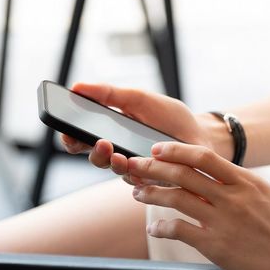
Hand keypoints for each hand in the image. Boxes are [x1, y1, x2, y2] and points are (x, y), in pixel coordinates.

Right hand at [60, 83, 233, 180]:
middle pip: (94, 158)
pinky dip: (139, 174)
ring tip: (118, 155)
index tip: (68, 132)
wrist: (201, 133)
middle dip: (93, 152)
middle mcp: (118, 153)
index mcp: (110, 132)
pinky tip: (141, 168)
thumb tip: (76, 86)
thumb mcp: (138, 99)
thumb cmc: (168, 116)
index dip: (69, 138)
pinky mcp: (152, 182)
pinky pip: (140, 182)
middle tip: (100, 143)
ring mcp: (134, 169)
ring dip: (113, 164)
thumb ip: (109, 94)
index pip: (81, 139)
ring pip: (115, 171)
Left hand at [127, 141, 269, 269]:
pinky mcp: (216, 246)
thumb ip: (236, 184)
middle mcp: (233, 197)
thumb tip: (206, 173)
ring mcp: (224, 221)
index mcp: (246, 181)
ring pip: (176, 197)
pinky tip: (153, 228)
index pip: (204, 156)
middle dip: (153, 168)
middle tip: (135, 167)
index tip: (157, 150)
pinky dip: (161, 227)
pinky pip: (179, 230)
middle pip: (183, 174)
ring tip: (137, 193)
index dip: (176, 150)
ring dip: (151, 194)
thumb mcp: (264, 196)